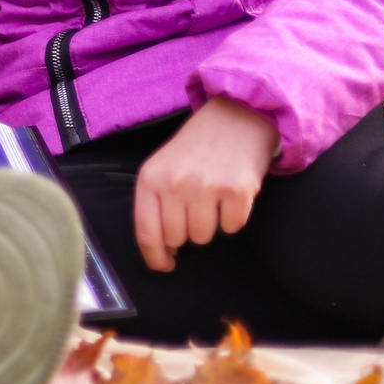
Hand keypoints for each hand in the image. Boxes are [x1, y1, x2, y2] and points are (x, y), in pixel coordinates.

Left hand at [133, 97, 277, 271]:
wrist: (235, 119)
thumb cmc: (195, 149)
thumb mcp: (162, 167)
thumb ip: (155, 203)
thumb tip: (161, 249)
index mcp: (150, 179)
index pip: (146, 233)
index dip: (155, 257)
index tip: (164, 265)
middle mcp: (175, 184)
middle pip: (177, 239)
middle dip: (185, 235)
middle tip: (193, 211)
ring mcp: (206, 187)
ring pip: (204, 237)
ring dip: (209, 226)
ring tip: (211, 199)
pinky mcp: (237, 191)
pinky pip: (232, 227)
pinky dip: (233, 218)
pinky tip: (230, 196)